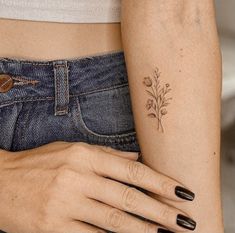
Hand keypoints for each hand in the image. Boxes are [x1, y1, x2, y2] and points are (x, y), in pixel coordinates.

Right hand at [0, 141, 194, 232]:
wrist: (1, 182)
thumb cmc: (40, 162)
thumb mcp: (72, 149)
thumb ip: (106, 154)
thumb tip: (135, 157)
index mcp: (84, 156)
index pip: (131, 170)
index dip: (159, 181)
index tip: (181, 191)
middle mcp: (78, 178)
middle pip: (128, 198)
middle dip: (161, 211)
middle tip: (185, 220)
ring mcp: (66, 204)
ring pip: (114, 221)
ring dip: (144, 230)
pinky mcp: (54, 227)